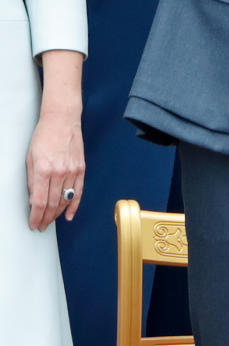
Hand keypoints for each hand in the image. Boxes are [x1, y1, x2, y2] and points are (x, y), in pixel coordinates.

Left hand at [26, 110, 83, 231]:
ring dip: (57, 214)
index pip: (39, 201)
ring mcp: (72, 171)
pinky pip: (78, 192)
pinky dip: (73, 206)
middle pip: (52, 204)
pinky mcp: (81, 169)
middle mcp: (59, 172)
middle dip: (45, 218)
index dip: (36, 216)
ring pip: (65, 200)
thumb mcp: (30, 158)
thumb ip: (32, 180)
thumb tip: (34, 199)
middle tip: (41, 225)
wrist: (62, 120)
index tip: (33, 223)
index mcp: (43, 169)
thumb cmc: (44, 136)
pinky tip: (68, 215)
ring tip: (50, 221)